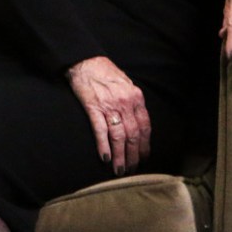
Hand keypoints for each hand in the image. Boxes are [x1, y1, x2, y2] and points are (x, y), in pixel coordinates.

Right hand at [67, 55, 150, 174]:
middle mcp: (126, 103)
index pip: (145, 127)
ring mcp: (110, 106)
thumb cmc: (105, 73)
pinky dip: (104, 146)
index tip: (143, 158)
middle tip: (132, 169)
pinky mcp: (93, 107)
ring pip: (119, 136)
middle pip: (133, 135)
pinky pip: (101, 130)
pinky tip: (106, 158)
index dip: (145, 145)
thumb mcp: (126, 86)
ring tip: (120, 170)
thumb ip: (132, 103)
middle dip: (133, 155)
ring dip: (120, 156)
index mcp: (136, 98)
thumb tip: (136, 124)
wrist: (86, 62)